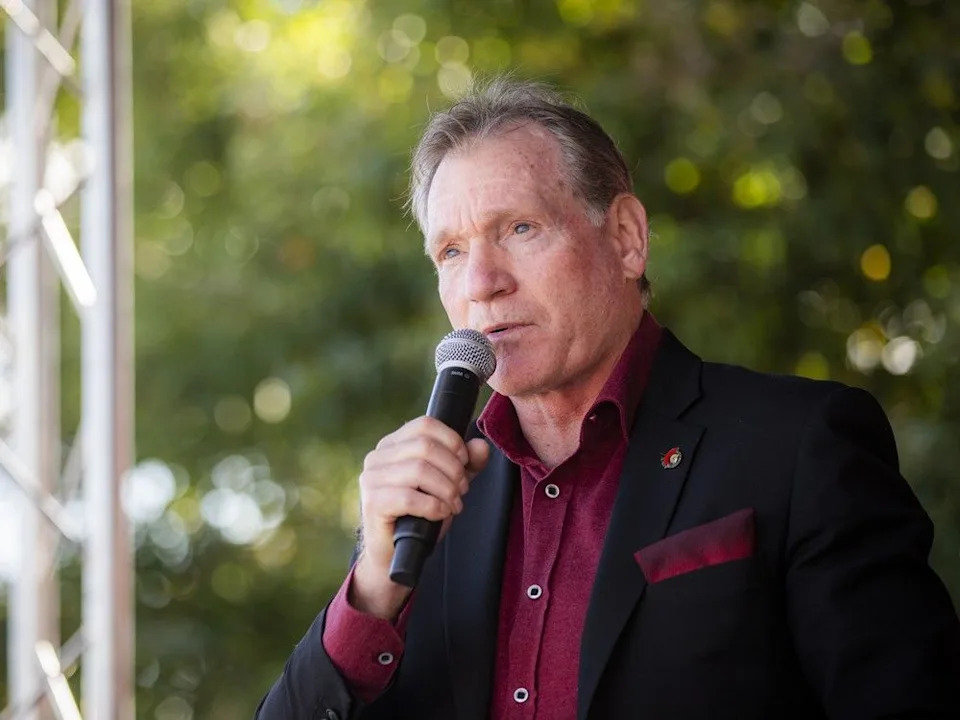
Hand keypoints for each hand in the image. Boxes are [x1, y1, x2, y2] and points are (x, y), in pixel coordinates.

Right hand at [351, 416, 489, 618]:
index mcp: (392, 444)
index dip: (452, 442)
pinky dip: (434, 506)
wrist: (395, 555)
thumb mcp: (448, 484)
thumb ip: (467, 463)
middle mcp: (377, 457)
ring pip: (419, 470)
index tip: (465, 464)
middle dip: (454, 469)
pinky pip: (410, 497)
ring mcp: (371, 479)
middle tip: (462, 490)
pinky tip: (441, 513)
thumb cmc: (420, 515)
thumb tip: (481, 445)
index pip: (425, 425)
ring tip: (454, 504)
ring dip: (446, 489)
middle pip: (425, 446)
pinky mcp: (372, 503)